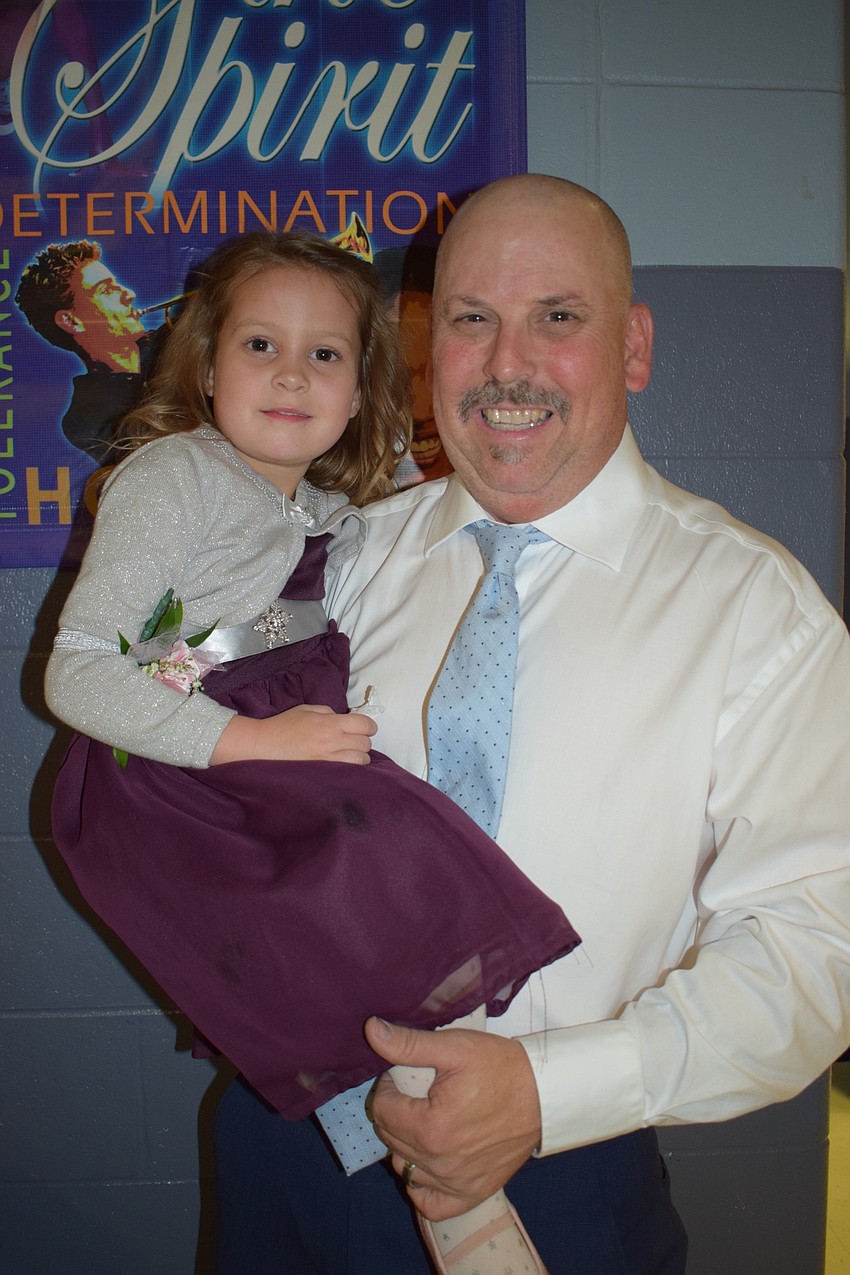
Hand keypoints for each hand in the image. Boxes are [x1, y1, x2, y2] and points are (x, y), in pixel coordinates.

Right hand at [211, 704, 375, 764]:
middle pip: (366, 743)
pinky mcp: (324, 773)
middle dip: (363, 740)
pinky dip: (351, 768)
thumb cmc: (282, 725)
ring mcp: (329, 759)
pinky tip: (343, 765)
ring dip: (359, 756)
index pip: (365, 724)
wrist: (263, 746)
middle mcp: (333, 741)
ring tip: (349, 755)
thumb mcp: (307, 710)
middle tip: (353, 741)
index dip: (368, 726)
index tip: (364, 728)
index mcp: (330, 723)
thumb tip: (343, 720)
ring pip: (362, 760)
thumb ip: (328, 712)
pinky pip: (349, 772)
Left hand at [364, 1016, 541, 1220]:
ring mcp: (455, 1183)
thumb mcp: (454, 1048)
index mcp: (430, 1128)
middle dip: (394, 1112)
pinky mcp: (471, 1193)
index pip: (382, 1111)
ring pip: (405, 1168)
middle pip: (390, 1139)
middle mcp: (439, 1163)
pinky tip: (427, 1163)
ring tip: (422, 1120)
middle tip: (413, 1094)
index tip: (401, 1076)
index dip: (387, 1088)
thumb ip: (409, 1044)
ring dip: (404, 1144)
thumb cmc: (499, 1067)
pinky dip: (421, 1186)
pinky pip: (430, 1203)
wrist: (543, 1094)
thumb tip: (370, 1030)